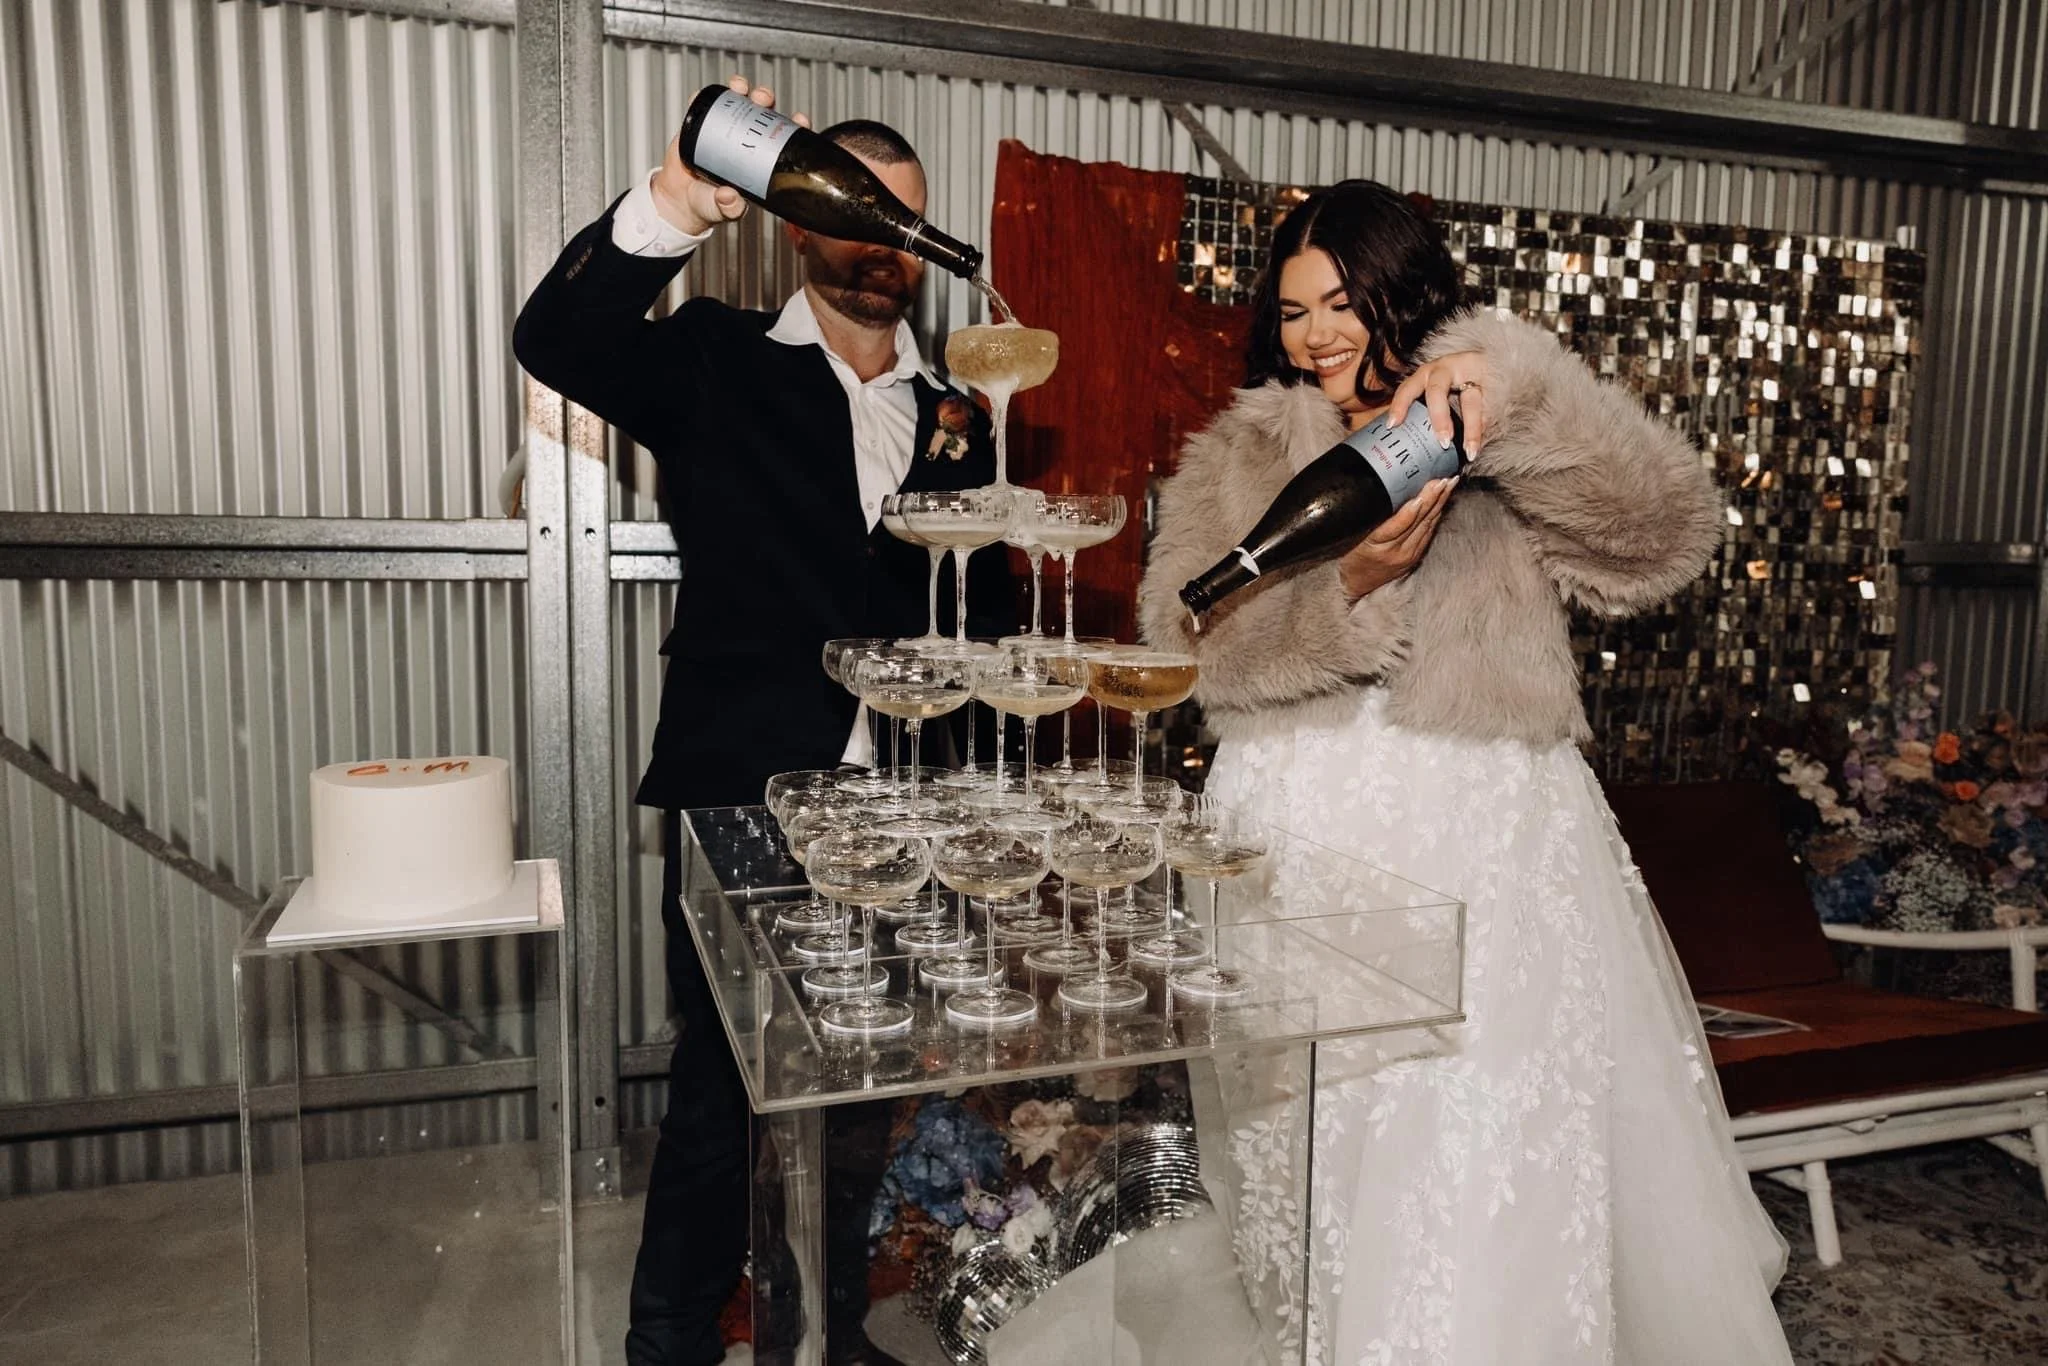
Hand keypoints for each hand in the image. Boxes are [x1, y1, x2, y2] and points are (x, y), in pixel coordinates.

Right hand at [651, 76, 811, 236]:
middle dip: (766, 100)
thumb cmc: (708, 205)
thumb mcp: (723, 209)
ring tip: (740, 88)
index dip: (792, 127)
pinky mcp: (700, 127)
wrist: (680, 201)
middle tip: (763, 99)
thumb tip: (729, 197)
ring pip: (737, 104)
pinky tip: (713, 92)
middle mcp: (744, 142)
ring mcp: (723, 131)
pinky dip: (708, 96)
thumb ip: (728, 207)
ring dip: (742, 90)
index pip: (781, 139)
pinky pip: (704, 106)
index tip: (799, 118)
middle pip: (761, 113)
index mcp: (758, 160)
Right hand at [1337, 477, 1454, 601]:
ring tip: (1449, 484)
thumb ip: (1368, 518)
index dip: (1412, 508)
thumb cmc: (1349, 557)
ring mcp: (1408, 555)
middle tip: (1444, 479)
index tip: (1421, 493)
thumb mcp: (1352, 537)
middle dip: (1433, 498)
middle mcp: (1397, 552)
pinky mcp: (1414, 557)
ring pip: (1428, 525)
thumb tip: (1385, 492)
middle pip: (1419, 521)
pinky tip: (1442, 503)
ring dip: (1439, 503)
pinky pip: (1428, 533)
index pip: (1399, 524)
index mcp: (1377, 545)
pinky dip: (1435, 516)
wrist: (1354, 585)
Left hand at [1387, 351, 1489, 453]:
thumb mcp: (1434, 388)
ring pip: (1471, 402)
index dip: (1399, 405)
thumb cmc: (1454, 381)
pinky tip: (1484, 442)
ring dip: (1471, 429)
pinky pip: (1490, 406)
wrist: (1489, 360)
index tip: (1393, 425)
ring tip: (1470, 451)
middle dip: (1439, 418)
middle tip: (1443, 442)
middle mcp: (1446, 369)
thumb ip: (1419, 407)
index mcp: (1427, 374)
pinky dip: (1487, 426)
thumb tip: (1400, 436)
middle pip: (1438, 390)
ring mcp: (1471, 373)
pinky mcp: (1492, 381)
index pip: (1408, 387)